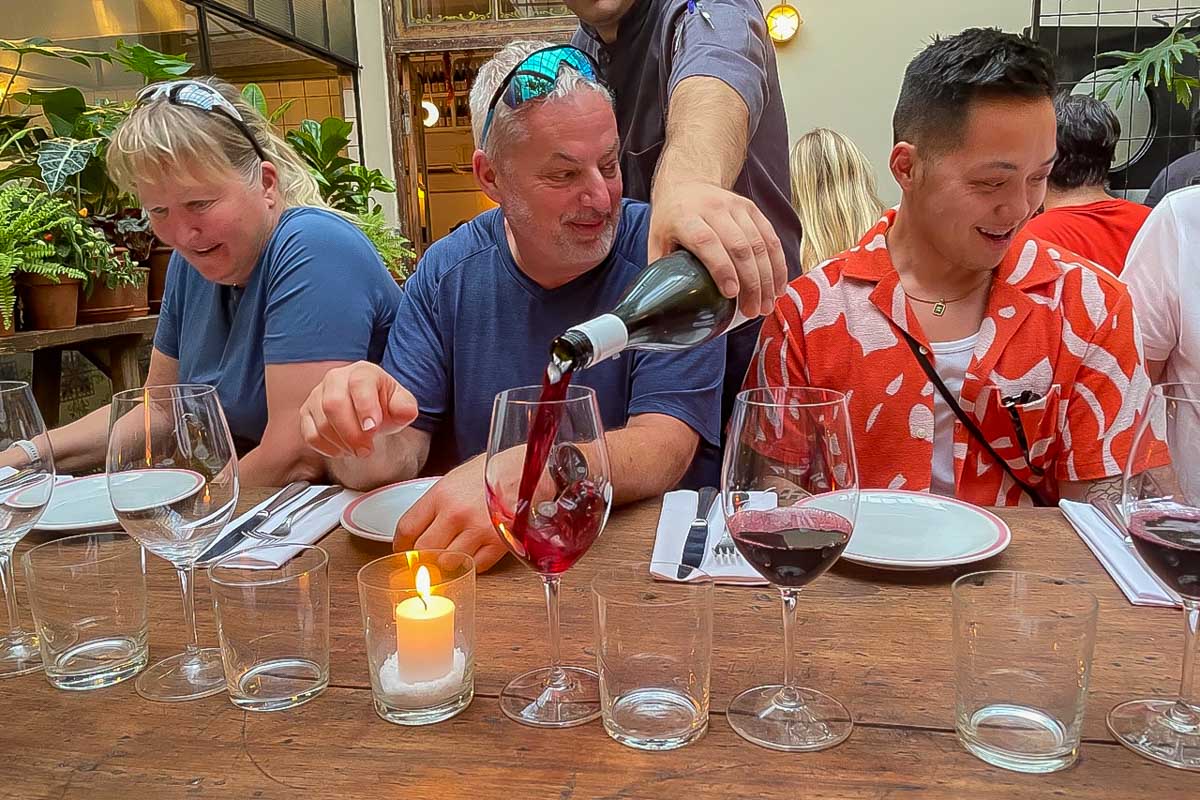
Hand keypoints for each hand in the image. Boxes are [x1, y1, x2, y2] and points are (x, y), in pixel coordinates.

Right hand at [299, 361, 417, 458]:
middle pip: (333, 404)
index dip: (365, 408)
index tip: (373, 429)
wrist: (368, 410)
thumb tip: (405, 412)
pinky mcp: (307, 413)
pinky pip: (310, 434)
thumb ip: (405, 407)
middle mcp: (336, 379)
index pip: (359, 384)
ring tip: (358, 450)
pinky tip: (343, 449)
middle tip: (366, 449)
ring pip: (321, 422)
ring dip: (341, 443)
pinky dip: (327, 448)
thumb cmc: (383, 405)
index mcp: (362, 372)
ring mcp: (317, 395)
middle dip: (351, 433)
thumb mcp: (400, 404)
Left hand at [393, 454, 510, 572]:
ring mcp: (478, 530)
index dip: (402, 545)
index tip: (404, 550)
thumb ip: (437, 504)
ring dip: (449, 560)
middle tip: (426, 557)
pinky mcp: (499, 543)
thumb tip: (421, 528)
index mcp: (441, 494)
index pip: (407, 528)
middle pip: (424, 550)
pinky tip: (476, 550)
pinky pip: (476, 566)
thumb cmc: (496, 470)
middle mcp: (456, 513)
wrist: (532, 469)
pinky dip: (473, 563)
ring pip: (447, 562)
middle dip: (423, 556)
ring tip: (455, 550)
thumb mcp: (457, 478)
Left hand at [648, 181, 786, 317]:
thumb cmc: (670, 220)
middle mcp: (713, 208)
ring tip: (766, 305)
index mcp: (685, 217)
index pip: (707, 242)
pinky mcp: (751, 208)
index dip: (721, 268)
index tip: (731, 294)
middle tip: (753, 310)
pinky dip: (777, 264)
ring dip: (767, 278)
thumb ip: (661, 270)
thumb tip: (666, 306)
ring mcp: (735, 206)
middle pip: (738, 246)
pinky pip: (770, 237)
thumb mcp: (656, 240)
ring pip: (758, 243)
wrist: (687, 182)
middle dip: (750, 282)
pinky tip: (778, 286)